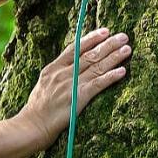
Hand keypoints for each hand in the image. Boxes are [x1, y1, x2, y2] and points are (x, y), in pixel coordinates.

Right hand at [18, 28, 131, 146]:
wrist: (30, 126)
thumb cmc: (36, 110)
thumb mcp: (43, 86)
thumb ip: (56, 76)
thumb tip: (68, 69)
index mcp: (53, 68)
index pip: (75, 48)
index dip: (91, 38)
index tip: (105, 31)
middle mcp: (62, 73)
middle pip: (89, 54)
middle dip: (108, 44)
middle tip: (123, 36)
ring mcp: (70, 84)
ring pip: (96, 66)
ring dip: (114, 57)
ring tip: (127, 49)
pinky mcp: (78, 98)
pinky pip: (98, 84)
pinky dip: (111, 77)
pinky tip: (122, 71)